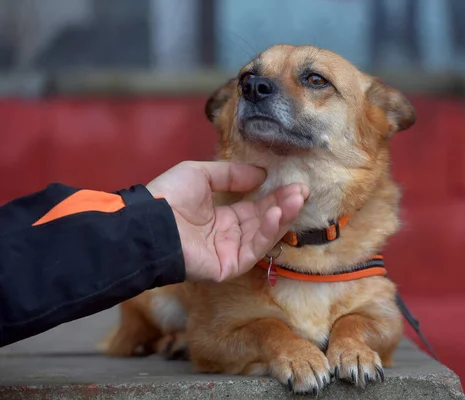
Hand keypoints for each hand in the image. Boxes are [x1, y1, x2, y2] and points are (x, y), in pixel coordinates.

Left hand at [146, 161, 308, 281]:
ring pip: (263, 235)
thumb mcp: (201, 174)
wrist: (148, 222)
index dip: (274, 197)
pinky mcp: (228, 266)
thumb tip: (261, 174)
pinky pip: (253, 249)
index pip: (254, 208)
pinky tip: (278, 214)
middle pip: (263, 221)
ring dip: (282, 216)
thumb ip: (231, 175)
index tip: (294, 184)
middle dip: (284, 205)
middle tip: (303, 190)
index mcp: (221, 217)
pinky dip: (267, 232)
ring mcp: (229, 252)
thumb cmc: (169, 196)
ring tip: (297, 198)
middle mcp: (228, 236)